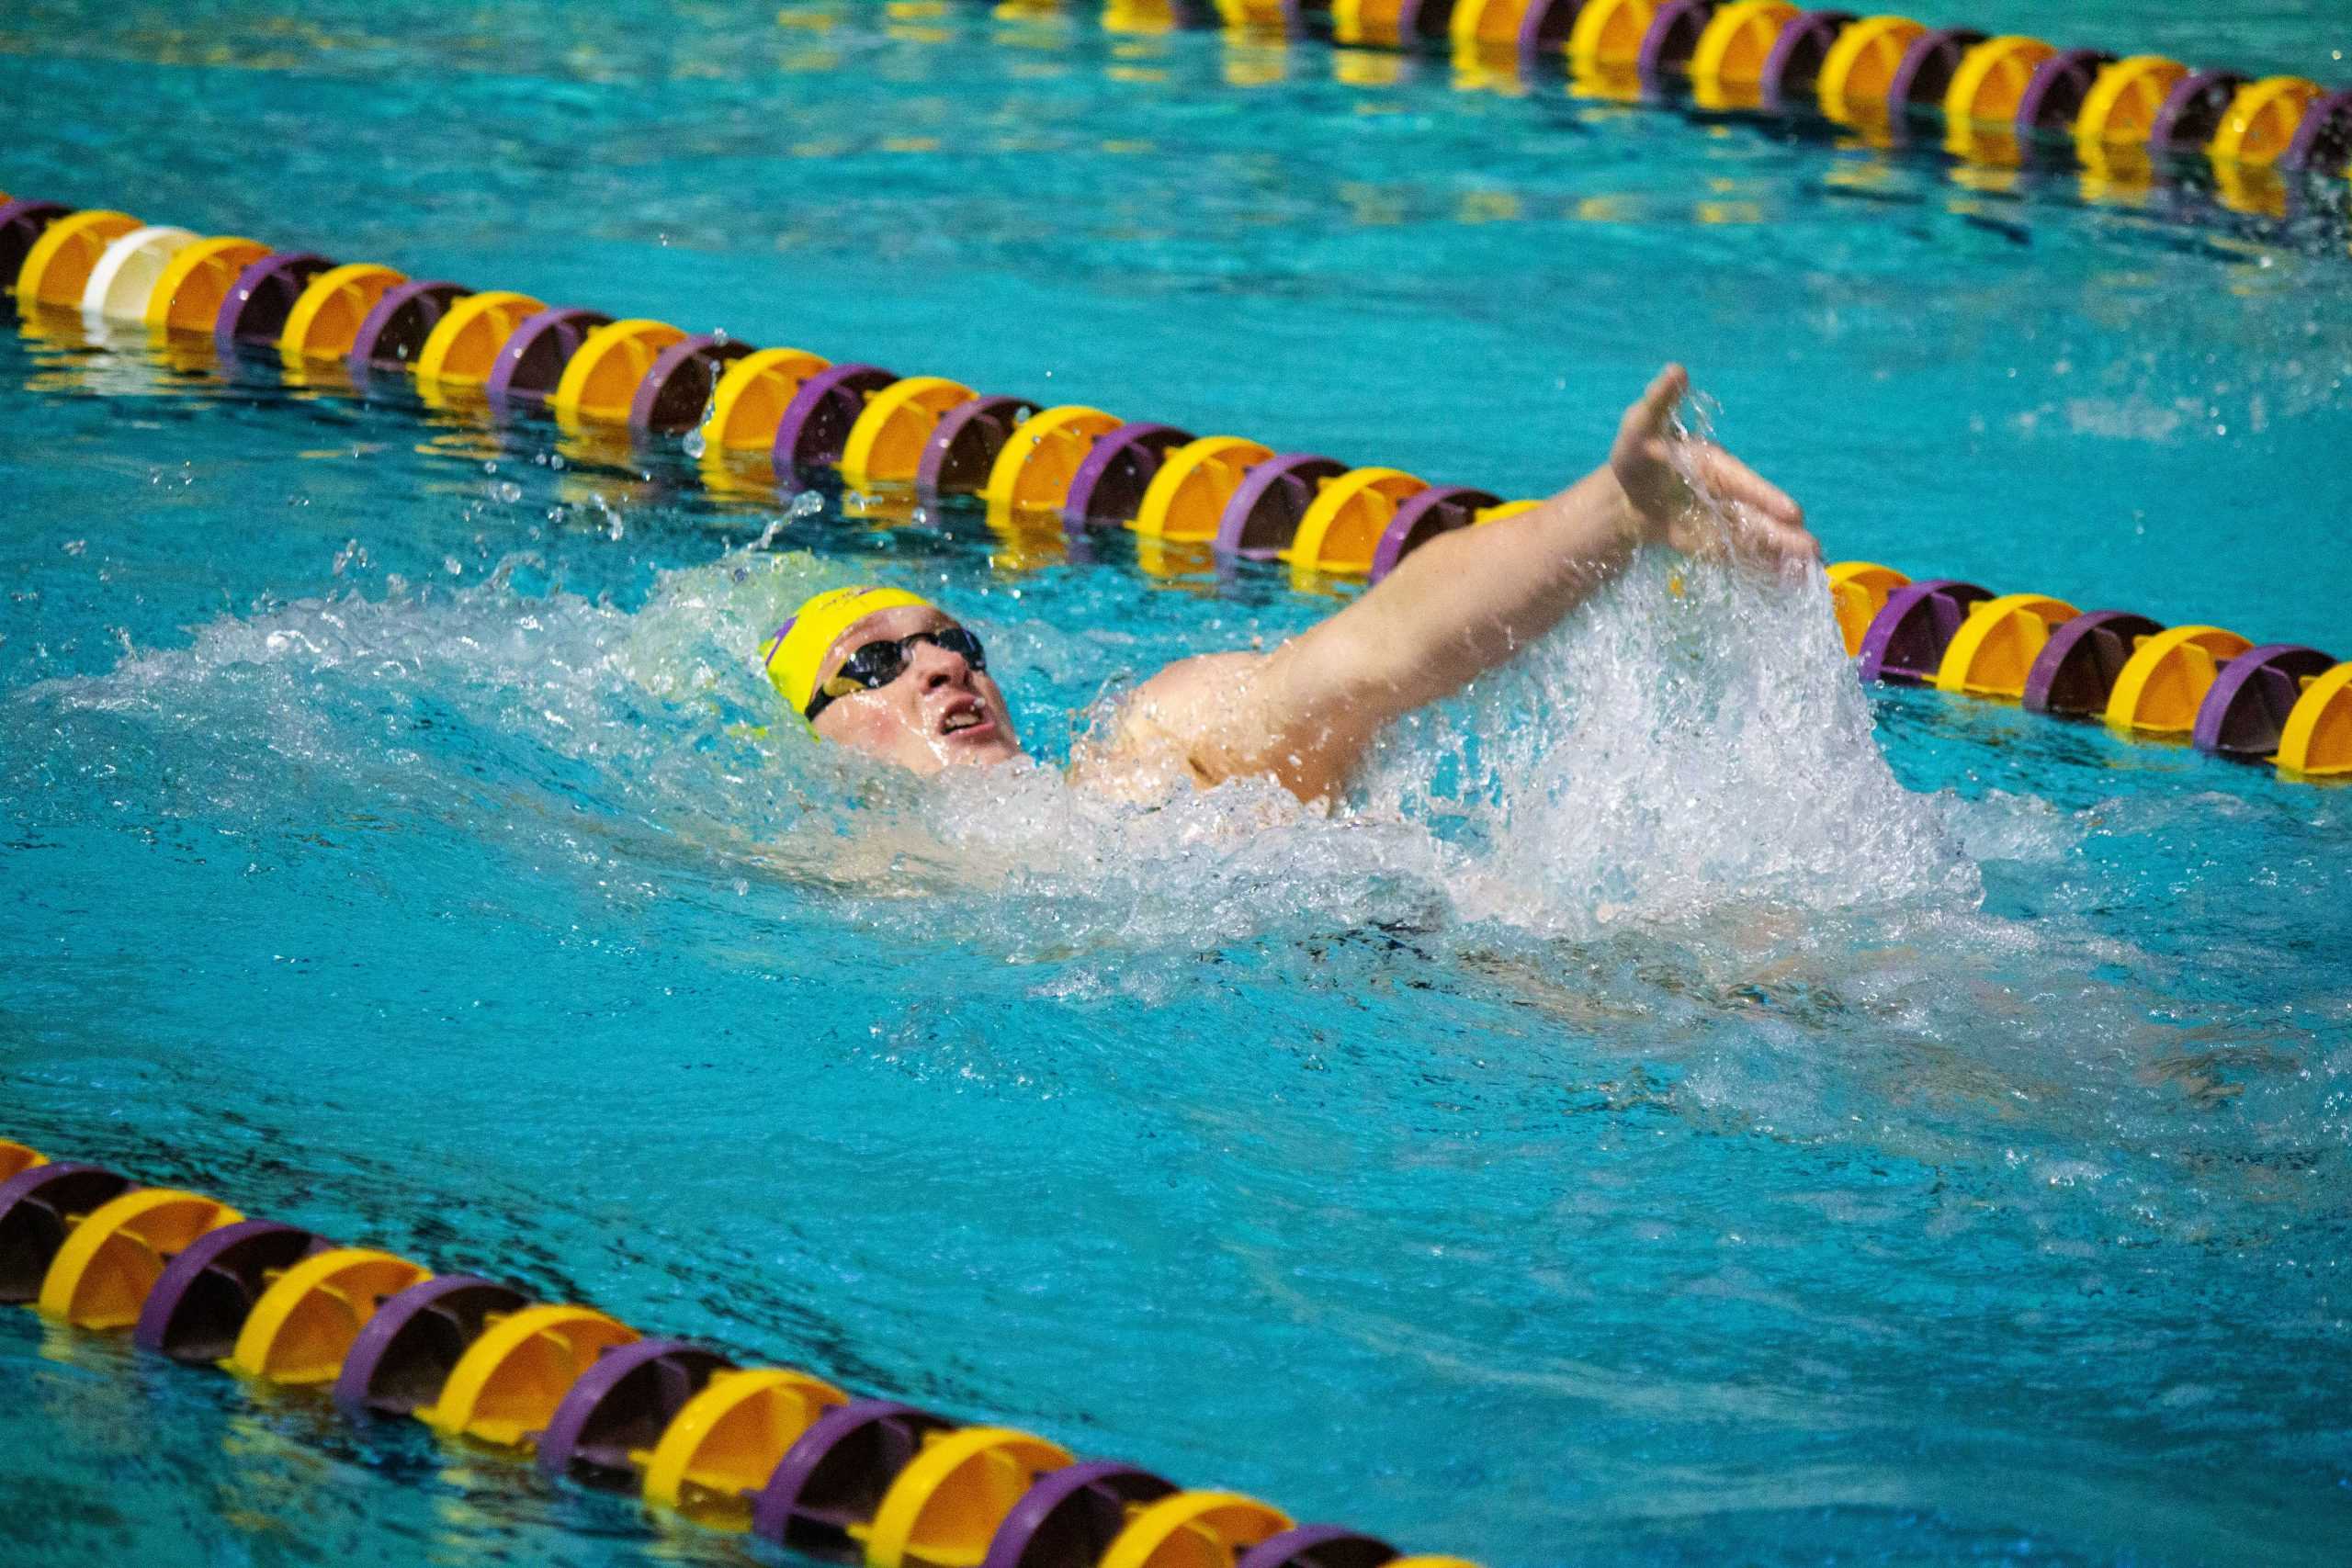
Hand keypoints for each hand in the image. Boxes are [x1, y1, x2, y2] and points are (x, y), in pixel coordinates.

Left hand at [1608, 364, 1818, 568]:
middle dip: (1785, 533)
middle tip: (1813, 549)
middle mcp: (1728, 494)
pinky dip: (1766, 569)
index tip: (1792, 512)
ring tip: (1812, 568)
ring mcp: (1726, 522)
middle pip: (1760, 515)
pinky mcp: (1717, 546)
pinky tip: (1791, 582)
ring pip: (1759, 538)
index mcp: (1717, 466)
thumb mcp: (1640, 426)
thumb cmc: (1635, 456)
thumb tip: (1676, 370)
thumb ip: (1659, 402)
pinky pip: (1744, 557)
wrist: (1623, 498)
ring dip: (1783, 553)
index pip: (1745, 483)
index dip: (1767, 497)